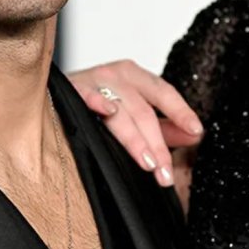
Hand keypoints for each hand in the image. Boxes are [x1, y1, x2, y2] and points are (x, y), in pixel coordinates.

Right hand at [68, 60, 202, 187]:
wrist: (52, 95)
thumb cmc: (98, 104)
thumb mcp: (134, 112)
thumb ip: (165, 126)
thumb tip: (195, 136)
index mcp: (135, 77)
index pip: (164, 93)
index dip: (181, 112)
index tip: (196, 131)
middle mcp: (117, 75)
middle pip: (144, 110)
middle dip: (157, 145)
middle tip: (166, 173)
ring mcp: (93, 81)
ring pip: (121, 111)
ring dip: (136, 139)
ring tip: (148, 163)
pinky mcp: (71, 90)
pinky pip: (87, 96)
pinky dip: (97, 101)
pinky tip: (108, 111)